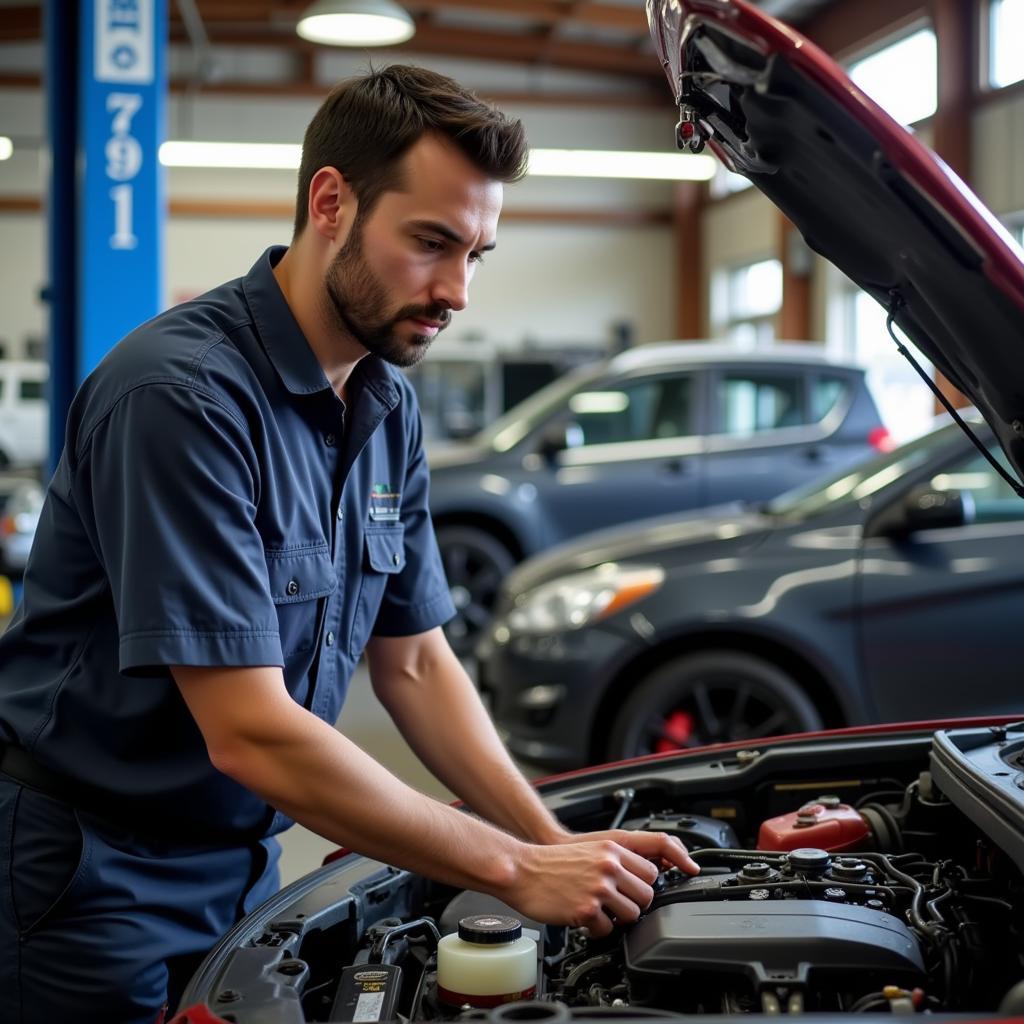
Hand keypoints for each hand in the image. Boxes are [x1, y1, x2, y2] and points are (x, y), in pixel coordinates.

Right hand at [499, 831, 697, 938]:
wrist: (521, 870)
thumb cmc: (551, 862)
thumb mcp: (589, 850)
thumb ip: (614, 860)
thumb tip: (638, 879)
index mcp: (611, 849)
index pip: (651, 871)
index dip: (643, 884)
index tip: (636, 890)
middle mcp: (608, 867)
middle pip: (647, 896)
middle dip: (634, 904)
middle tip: (617, 905)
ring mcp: (598, 889)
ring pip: (632, 915)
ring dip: (617, 919)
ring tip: (602, 913)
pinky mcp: (587, 910)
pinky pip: (608, 930)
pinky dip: (597, 930)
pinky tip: (586, 920)